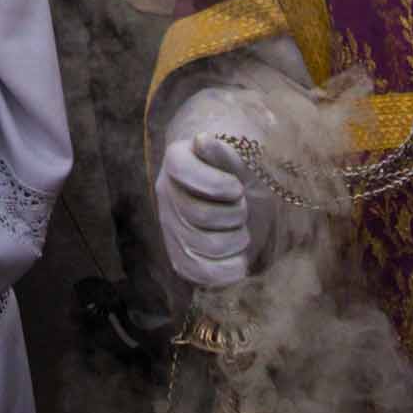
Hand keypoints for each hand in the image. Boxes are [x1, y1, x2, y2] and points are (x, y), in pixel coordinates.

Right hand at [154, 109, 263, 289]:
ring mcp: (171, 226)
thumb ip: (225, 152)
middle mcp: (167, 192)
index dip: (214, 183)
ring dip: (235, 241)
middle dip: (233, 214)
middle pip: (197, 214)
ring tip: (242, 231)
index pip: (181, 169)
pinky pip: (198, 272)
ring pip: (201, 245)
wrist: (246, 199)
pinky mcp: (180, 256)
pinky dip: (226, 270)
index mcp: (177, 160)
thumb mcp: (243, 157)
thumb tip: (201, 140)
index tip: (237, 188)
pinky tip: (239, 261)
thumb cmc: (245, 173)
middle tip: (244, 208)